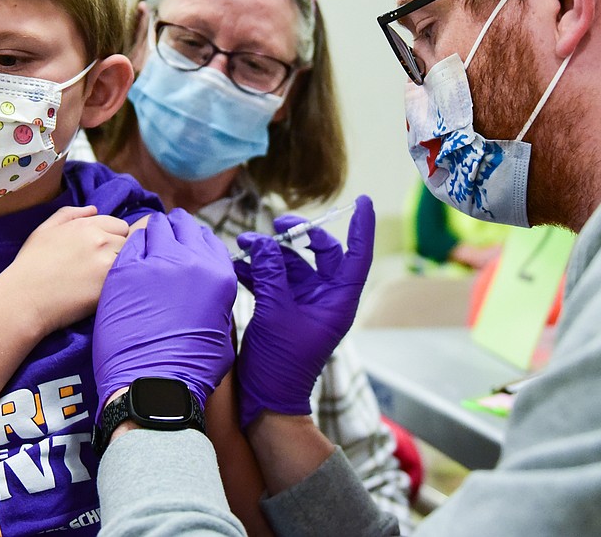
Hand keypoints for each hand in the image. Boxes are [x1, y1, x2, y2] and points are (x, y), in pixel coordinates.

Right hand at [0, 205, 128, 337]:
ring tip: (105, 278)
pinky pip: (128, 279)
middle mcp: (100, 240)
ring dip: (123, 266)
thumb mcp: (44, 230)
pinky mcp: (110, 286)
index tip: (101, 252)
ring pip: (131, 260)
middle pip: (128, 242)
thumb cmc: (30, 265)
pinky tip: (108, 289)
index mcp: (86, 225)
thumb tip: (94, 209)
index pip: (119, 225)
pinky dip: (123, 282)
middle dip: (119, 250)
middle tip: (102, 266)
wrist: (24, 299)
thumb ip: (69, 214)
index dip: (112, 237)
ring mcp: (107, 263)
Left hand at [93, 209, 236, 410]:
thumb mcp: (221, 330)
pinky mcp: (124, 271)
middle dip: (172, 229)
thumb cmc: (190, 368)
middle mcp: (191, 261)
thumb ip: (215, 301)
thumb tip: (207, 295)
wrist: (153, 383)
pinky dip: (129, 247)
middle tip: (163, 239)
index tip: (186, 244)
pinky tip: (127, 261)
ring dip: (150, 234)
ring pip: (152, 228)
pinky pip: (128, 244)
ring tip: (143, 248)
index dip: (194, 238)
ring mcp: (156, 263)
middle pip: (180, 226)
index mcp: (219, 275)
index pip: (207, 238)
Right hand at [232, 195, 374, 428]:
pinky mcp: (282, 309)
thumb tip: (263, 243)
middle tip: (274, 225)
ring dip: (267, 254)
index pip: (356, 256)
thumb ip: (270, 273)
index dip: (362, 227)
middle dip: (296, 235)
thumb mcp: (275, 313)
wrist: (267, 400)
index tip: (364, 200)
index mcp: (337, 301)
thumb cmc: (281, 364)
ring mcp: (303, 304)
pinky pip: (273, 279)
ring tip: (241, 247)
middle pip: (319, 253)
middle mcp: (324, 299)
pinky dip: (257, 270)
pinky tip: (236, 266)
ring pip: (290, 264)